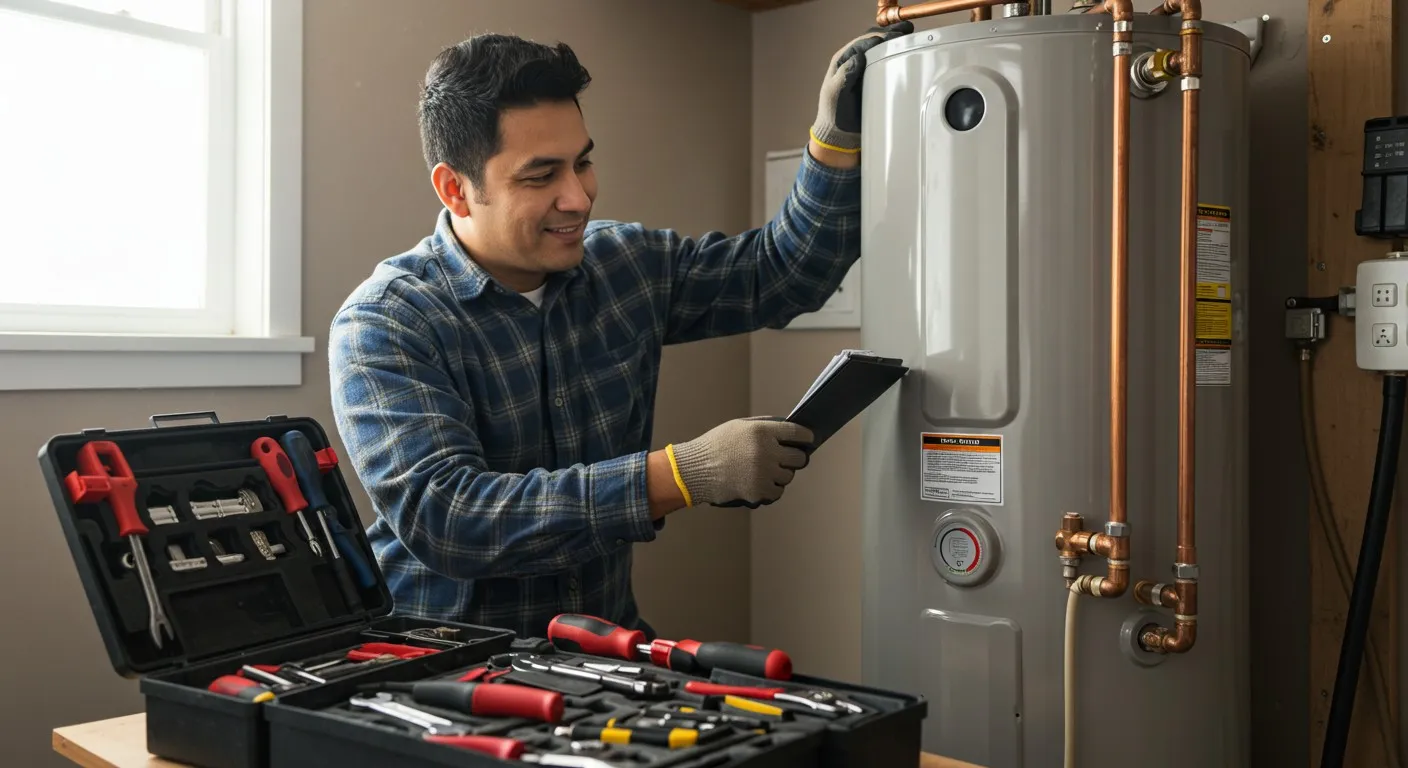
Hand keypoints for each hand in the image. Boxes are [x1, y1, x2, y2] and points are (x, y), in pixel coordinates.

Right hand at [666, 417, 814, 508]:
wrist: (695, 470)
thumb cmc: (715, 446)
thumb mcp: (738, 426)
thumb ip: (764, 427)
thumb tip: (788, 429)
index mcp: (761, 431)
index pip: (797, 432)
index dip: (807, 436)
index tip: (810, 439)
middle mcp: (766, 451)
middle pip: (798, 457)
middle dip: (796, 458)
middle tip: (790, 459)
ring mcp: (763, 472)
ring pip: (788, 476)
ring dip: (781, 474)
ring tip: (766, 471)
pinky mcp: (758, 490)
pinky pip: (778, 491)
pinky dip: (772, 489)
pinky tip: (761, 483)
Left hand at [810, 21, 914, 154]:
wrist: (842, 133)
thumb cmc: (835, 113)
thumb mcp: (835, 93)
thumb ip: (845, 74)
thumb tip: (858, 57)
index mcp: (842, 60)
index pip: (861, 43)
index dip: (877, 38)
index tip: (892, 37)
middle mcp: (854, 61)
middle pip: (873, 41)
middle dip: (889, 34)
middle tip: (906, 31)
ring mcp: (866, 69)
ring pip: (881, 49)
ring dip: (895, 40)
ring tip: (910, 34)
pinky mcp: (876, 79)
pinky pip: (887, 63)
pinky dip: (897, 55)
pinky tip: (909, 52)